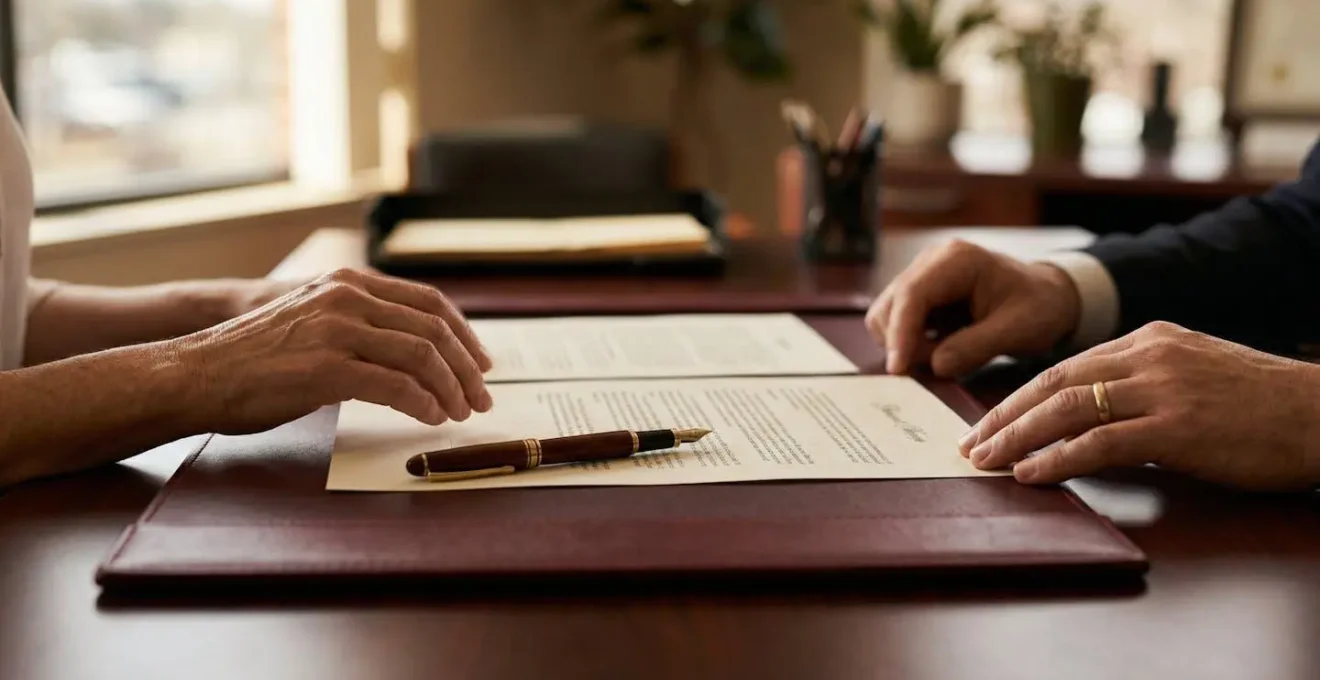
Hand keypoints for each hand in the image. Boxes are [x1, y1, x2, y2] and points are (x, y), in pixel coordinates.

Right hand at [178, 268, 493, 434]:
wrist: (196, 373)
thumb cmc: (255, 358)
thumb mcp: (314, 321)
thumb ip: (359, 326)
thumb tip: (411, 353)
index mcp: (350, 283)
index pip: (429, 302)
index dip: (464, 334)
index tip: (482, 363)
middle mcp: (347, 297)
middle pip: (433, 329)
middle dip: (466, 368)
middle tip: (481, 398)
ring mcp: (337, 329)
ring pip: (421, 356)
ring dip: (451, 389)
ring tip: (460, 413)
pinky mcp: (326, 367)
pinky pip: (395, 386)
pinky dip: (423, 404)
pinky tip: (431, 419)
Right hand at [866, 240, 1081, 375]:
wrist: (1048, 298)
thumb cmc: (1038, 308)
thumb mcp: (1018, 330)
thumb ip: (975, 347)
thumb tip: (935, 365)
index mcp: (957, 261)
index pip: (912, 294)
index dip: (900, 332)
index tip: (898, 368)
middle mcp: (931, 262)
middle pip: (890, 305)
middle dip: (903, 342)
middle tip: (937, 367)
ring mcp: (922, 277)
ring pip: (887, 315)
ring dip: (906, 345)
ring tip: (945, 357)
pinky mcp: (920, 295)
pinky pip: (898, 322)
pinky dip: (911, 344)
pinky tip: (941, 350)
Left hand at [962, 321, 1319, 489]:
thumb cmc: (1262, 405)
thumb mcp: (1194, 374)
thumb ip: (1144, 383)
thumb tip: (1092, 413)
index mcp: (1150, 339)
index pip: (1066, 366)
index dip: (1021, 396)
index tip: (990, 421)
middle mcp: (1149, 356)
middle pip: (1054, 382)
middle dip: (1004, 415)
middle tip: (969, 443)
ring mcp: (1162, 389)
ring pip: (1067, 408)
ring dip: (1016, 437)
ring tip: (985, 461)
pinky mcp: (1177, 427)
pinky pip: (1099, 442)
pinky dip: (1057, 458)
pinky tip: (1030, 473)